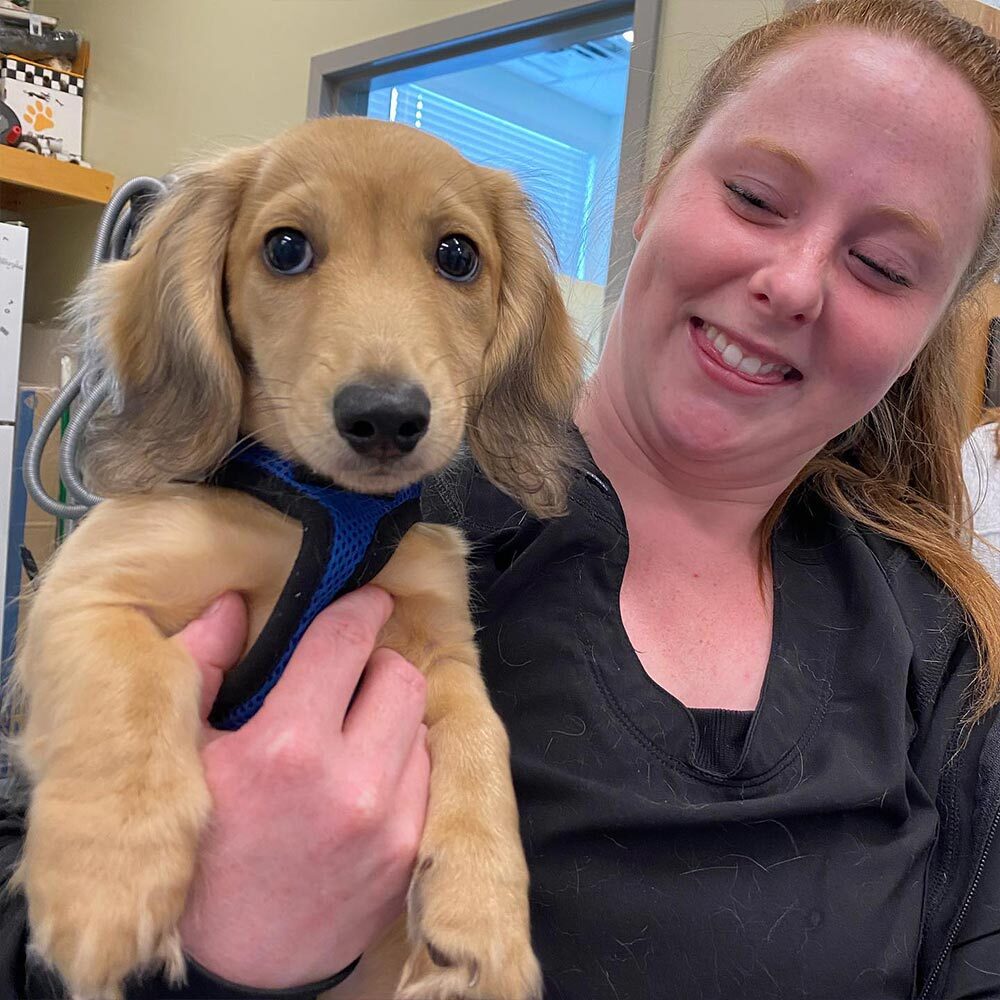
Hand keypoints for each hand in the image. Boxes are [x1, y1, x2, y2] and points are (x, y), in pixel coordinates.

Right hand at [173, 585, 429, 989]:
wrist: (237, 965)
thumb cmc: (203, 851)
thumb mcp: (184, 758)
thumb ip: (204, 668)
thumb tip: (234, 603)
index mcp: (286, 748)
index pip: (347, 641)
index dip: (358, 607)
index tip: (366, 597)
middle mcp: (352, 782)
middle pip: (401, 675)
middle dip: (375, 665)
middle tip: (348, 680)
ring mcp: (392, 823)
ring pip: (422, 723)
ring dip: (393, 715)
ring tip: (353, 735)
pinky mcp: (412, 854)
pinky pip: (430, 775)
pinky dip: (406, 762)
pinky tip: (368, 778)